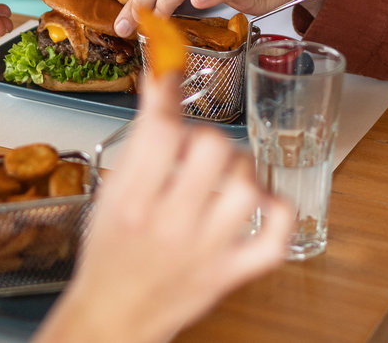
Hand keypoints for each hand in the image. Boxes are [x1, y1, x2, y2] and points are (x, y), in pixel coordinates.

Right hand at [35, 71, 293, 342]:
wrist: (113, 316)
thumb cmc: (110, 255)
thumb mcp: (110, 194)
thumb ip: (140, 144)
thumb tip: (160, 83)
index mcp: (132, 203)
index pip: (160, 129)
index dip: (169, 89)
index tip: (171, 71)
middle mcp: (171, 225)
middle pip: (212, 148)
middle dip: (205, 136)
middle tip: (194, 148)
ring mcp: (207, 251)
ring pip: (248, 186)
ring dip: (240, 170)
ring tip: (223, 178)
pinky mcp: (232, 274)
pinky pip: (277, 237)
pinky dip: (277, 212)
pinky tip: (260, 203)